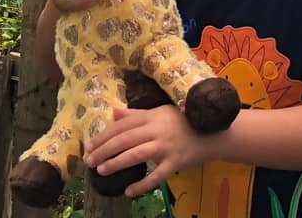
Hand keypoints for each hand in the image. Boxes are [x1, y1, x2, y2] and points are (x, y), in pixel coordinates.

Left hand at [85, 104, 215, 196]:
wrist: (212, 132)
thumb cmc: (184, 121)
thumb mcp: (161, 112)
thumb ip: (137, 113)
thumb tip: (114, 111)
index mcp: (152, 115)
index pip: (122, 125)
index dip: (104, 135)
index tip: (89, 145)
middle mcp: (157, 129)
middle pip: (125, 139)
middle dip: (104, 150)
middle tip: (89, 161)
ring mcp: (166, 146)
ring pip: (136, 154)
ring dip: (116, 163)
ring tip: (101, 171)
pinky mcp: (175, 162)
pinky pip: (156, 175)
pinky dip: (142, 184)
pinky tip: (129, 191)